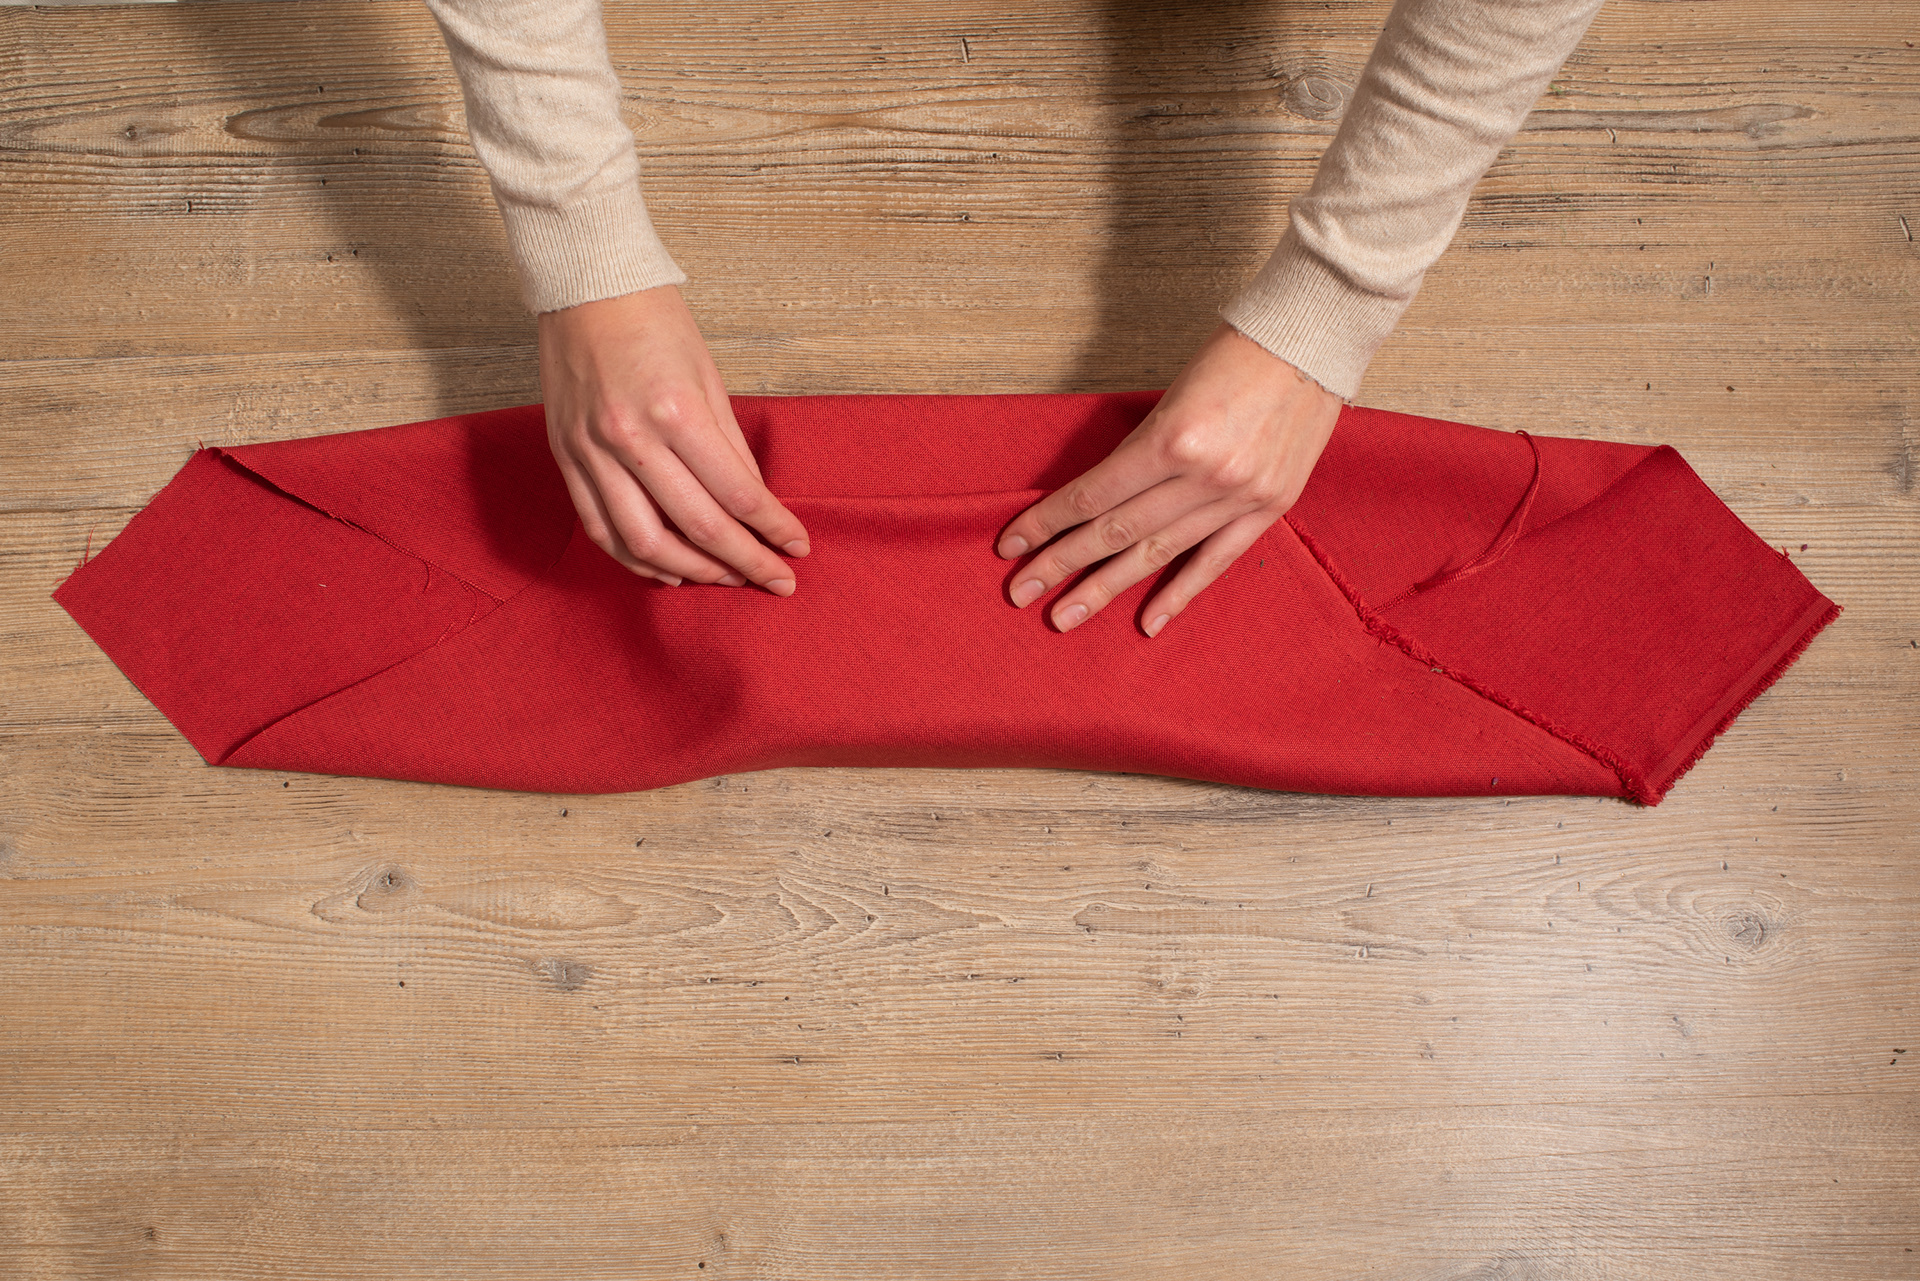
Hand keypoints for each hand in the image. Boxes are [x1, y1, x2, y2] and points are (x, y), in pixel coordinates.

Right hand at [538, 284, 809, 592]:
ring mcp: (592, 452)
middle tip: (775, 580)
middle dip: (745, 562)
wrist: (586, 285)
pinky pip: (600, 528)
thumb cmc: (654, 321)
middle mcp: (631, 438)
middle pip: (698, 527)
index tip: (797, 548)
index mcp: (677, 411)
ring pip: (645, 542)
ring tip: (725, 579)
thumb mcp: (709, 377)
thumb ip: (731, 447)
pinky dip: (635, 559)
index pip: (738, 494)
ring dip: (692, 572)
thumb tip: (756, 504)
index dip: (773, 530)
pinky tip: (666, 571)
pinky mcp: (567, 458)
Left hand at [995, 321, 1340, 635]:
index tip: (1011, 545)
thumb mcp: (1172, 393)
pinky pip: (1215, 561)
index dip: (1047, 522)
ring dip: (1106, 587)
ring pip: (1157, 554)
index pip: (1093, 495)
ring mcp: (1240, 497)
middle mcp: (1204, 475)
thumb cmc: (1236, 353)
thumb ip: (1139, 449)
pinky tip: (1147, 623)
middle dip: (1062, 563)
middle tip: (1021, 592)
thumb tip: (1097, 499)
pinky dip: (1180, 593)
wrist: (1312, 341)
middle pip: (1116, 531)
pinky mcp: (1270, 508)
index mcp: (1172, 437)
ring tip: (1064, 616)